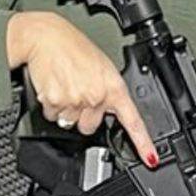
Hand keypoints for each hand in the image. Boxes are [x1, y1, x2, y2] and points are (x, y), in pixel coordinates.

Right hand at [6, 11, 157, 166]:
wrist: (46, 37)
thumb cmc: (73, 49)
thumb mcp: (102, 67)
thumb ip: (108, 91)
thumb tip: (108, 110)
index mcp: (114, 87)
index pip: (133, 121)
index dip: (143, 143)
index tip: (150, 158)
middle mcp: (97, 96)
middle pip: (90, 127)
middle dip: (83, 115)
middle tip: (78, 92)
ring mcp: (76, 101)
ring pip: (70, 124)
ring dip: (66, 111)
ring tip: (65, 86)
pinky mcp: (55, 103)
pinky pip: (53, 117)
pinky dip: (51, 107)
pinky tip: (54, 87)